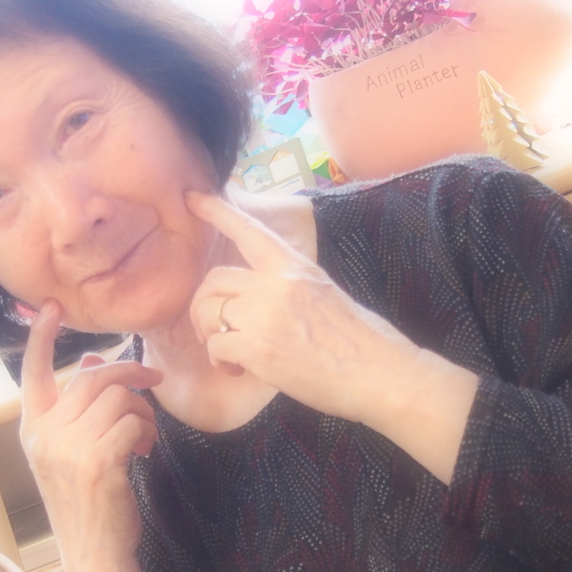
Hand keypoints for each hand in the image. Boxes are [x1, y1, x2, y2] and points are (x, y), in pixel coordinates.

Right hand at [20, 301, 160, 570]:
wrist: (93, 554)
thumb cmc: (86, 503)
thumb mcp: (71, 454)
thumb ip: (77, 410)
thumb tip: (92, 358)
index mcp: (32, 429)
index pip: (31, 373)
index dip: (40, 337)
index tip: (50, 307)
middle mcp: (44, 435)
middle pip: (91, 376)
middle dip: (129, 373)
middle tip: (153, 381)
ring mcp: (68, 447)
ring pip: (117, 397)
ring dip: (142, 409)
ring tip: (146, 434)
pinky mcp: (98, 460)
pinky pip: (132, 421)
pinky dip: (147, 430)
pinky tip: (145, 450)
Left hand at [186, 192, 479, 484]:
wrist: (379, 375)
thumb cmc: (360, 343)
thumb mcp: (326, 295)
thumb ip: (291, 288)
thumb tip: (261, 300)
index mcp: (296, 267)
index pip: (249, 230)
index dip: (216, 211)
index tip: (192, 197)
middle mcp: (278, 284)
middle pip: (215, 280)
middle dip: (204, 307)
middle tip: (214, 331)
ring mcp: (267, 315)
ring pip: (208, 312)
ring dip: (210, 336)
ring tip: (230, 355)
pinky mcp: (260, 349)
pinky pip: (216, 346)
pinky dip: (220, 361)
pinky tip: (239, 370)